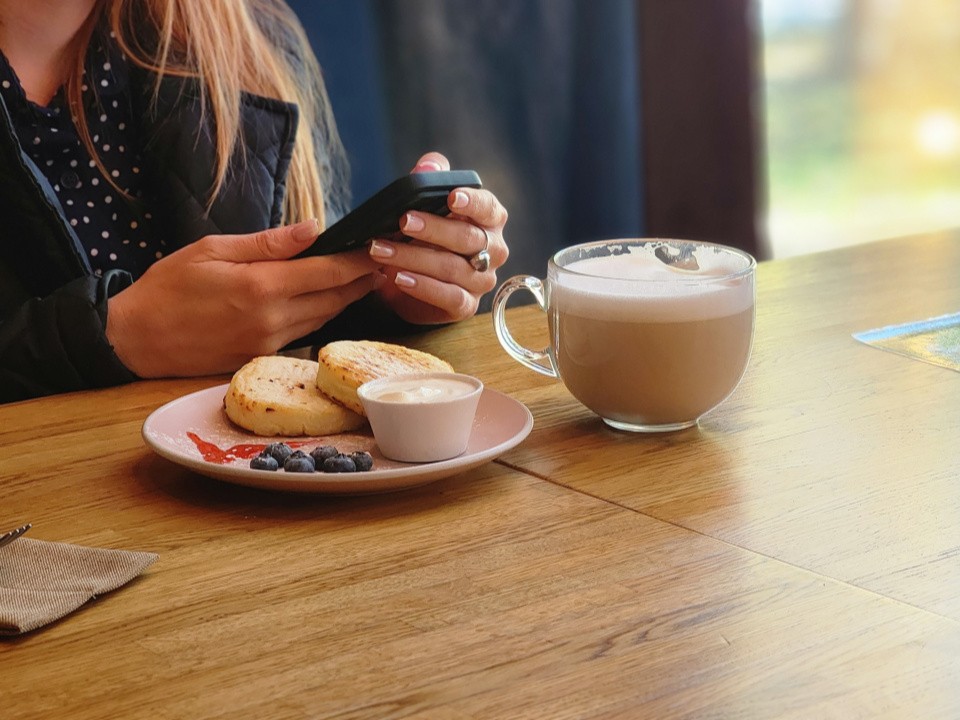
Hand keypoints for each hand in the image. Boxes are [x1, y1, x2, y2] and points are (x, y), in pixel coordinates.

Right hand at [106, 220, 381, 377]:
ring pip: (324, 318)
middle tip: (384, 261)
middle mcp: (273, 319)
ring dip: (346, 299)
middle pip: (335, 299)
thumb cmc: (168, 287)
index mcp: (263, 286)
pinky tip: (327, 301)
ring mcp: (269, 343)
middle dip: (362, 280)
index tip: (380, 247)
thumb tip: (314, 229)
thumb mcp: (213, 249)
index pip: (329, 272)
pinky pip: (303, 334)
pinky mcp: (261, 357)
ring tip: (365, 279)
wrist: (136, 339)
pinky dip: (321, 315)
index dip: (360, 260)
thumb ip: (269, 243)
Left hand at [367, 152, 508, 323]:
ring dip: (414, 258)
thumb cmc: (424, 235)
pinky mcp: (467, 306)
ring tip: (382, 251)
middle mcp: (493, 251)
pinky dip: (423, 287)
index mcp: (489, 220)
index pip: (489, 208)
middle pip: (468, 238)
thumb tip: (428, 166)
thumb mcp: (425, 203)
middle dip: (433, 229)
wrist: (410, 279)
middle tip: (403, 221)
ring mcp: (482, 280)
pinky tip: (400, 278)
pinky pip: (450, 297)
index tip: (451, 197)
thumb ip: (430, 178)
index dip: (472, 202)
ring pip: (453, 268)